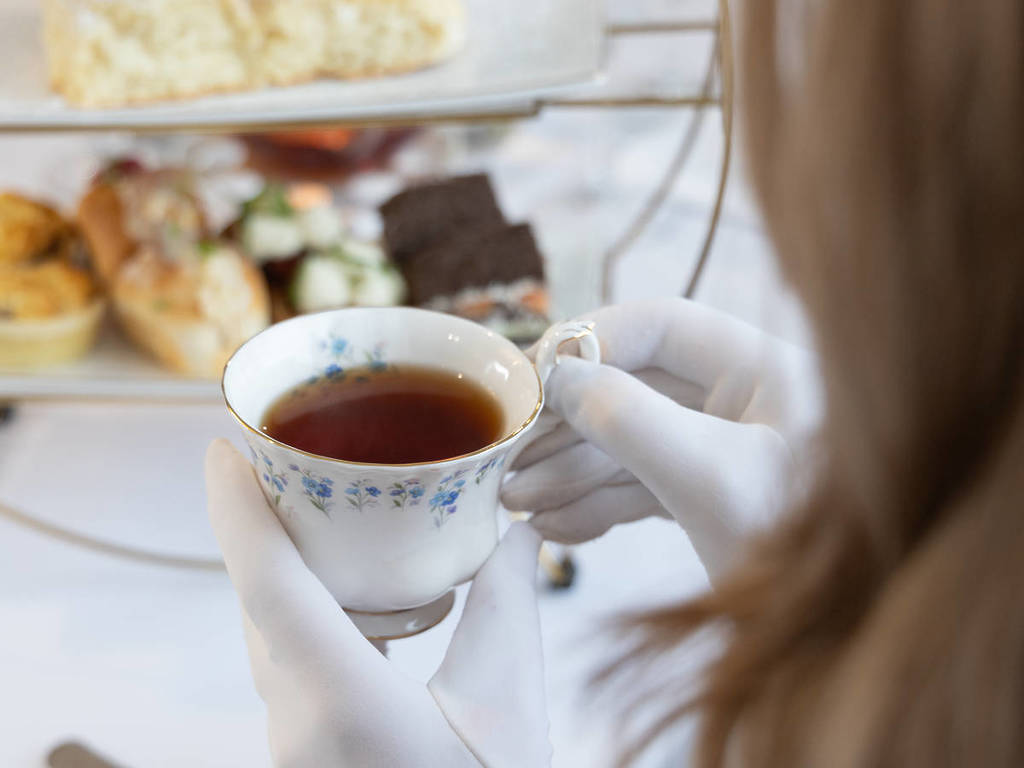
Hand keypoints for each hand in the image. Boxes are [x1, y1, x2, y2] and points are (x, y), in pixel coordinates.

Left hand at [206, 440, 549, 767]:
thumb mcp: (510, 712)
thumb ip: (511, 612)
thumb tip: (515, 532)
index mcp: (342, 704)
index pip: (267, 586)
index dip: (238, 509)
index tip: (224, 446)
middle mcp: (297, 718)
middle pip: (256, 598)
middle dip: (259, 520)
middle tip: (287, 456)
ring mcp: (295, 736)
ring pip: (268, 628)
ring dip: (284, 562)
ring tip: (326, 510)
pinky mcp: (310, 742)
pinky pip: (291, 655)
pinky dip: (312, 605)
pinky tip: (367, 592)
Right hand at [502, 298, 821, 577]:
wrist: (850, 636)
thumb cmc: (807, 550)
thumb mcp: (710, 477)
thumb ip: (630, 419)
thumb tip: (560, 378)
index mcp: (764, 371)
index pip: (662, 326)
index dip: (592, 341)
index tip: (534, 377)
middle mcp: (745, 405)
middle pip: (636, 388)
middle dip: (568, 423)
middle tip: (508, 454)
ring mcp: (727, 456)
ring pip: (633, 444)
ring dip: (570, 471)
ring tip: (515, 500)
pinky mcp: (714, 502)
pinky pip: (645, 489)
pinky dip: (598, 506)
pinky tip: (554, 526)